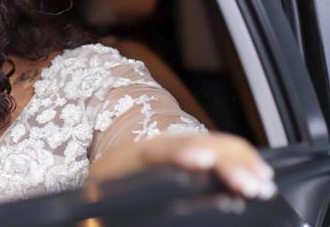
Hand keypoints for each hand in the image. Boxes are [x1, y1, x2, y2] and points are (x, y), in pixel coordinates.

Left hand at [87, 132, 276, 199]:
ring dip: (239, 161)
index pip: (156, 151)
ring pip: (210, 143)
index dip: (180, 153)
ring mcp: (176, 146)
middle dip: (223, 161)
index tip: (201, 160)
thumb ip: (100, 218)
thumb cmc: (105, 194)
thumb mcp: (100, 203)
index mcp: (127, 158)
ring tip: (262, 183)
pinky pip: (221, 150)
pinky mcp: (193, 154)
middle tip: (248, 183)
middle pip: (194, 144)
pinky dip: (242, 160)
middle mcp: (154, 146)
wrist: (106, 173)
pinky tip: (260, 176)